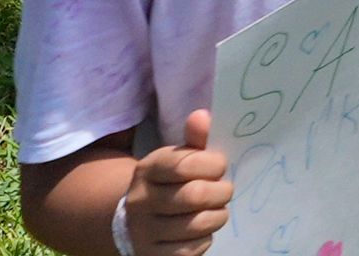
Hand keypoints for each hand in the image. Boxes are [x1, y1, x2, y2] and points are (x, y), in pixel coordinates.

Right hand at [125, 112, 231, 253]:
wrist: (134, 218)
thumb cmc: (169, 182)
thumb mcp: (178, 157)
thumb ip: (195, 138)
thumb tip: (202, 116)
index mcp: (148, 169)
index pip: (185, 164)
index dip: (213, 164)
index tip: (220, 166)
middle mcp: (140, 201)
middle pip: (195, 196)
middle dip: (221, 192)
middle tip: (224, 190)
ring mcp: (142, 232)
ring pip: (196, 225)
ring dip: (217, 216)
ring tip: (217, 209)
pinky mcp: (150, 255)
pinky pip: (189, 251)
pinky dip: (204, 240)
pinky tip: (202, 230)